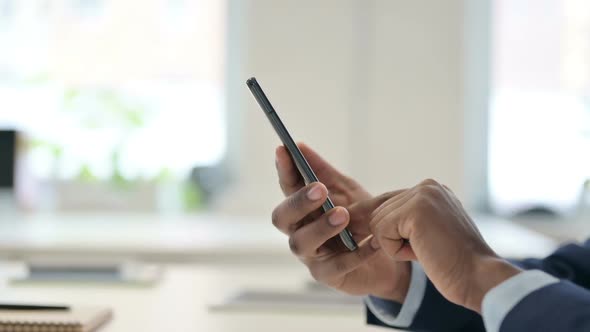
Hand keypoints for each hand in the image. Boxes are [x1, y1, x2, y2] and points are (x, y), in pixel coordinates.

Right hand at [272, 143, 410, 301]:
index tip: (283, 149)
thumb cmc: (360, 220)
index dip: (283, 170)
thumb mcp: (346, 191)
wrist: (387, 258)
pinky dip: (354, 254)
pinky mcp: (327, 275)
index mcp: (302, 208)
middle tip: (320, 189)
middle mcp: (299, 230)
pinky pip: (334, 266)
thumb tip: (300, 146)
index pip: (286, 187)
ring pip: (301, 242)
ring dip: (321, 226)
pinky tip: (372, 242)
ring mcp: (310, 254)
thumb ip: (324, 172)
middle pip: (283, 217)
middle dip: (299, 202)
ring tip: (342, 214)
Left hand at [369, 179, 521, 311]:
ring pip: (378, 223)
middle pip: (379, 212)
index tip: (400, 241)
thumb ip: (405, 220)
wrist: (478, 277)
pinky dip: (395, 251)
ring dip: (394, 245)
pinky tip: (422, 253)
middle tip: (425, 250)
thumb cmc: (454, 263)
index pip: (388, 205)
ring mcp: (423, 195)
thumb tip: (362, 218)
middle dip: (392, 239)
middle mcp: (427, 186)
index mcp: (432, 189)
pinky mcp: (416, 210)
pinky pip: (381, 232)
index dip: (387, 229)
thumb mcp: (427, 232)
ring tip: (426, 250)